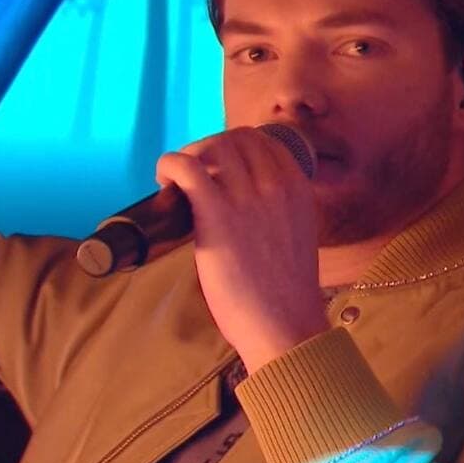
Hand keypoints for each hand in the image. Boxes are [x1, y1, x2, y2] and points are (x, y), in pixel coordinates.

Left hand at [155, 127, 328, 372]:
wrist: (285, 324)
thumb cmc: (288, 292)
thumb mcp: (298, 235)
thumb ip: (281, 211)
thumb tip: (247, 205)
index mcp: (299, 188)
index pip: (264, 141)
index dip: (235, 148)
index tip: (219, 168)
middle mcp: (276, 185)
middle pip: (235, 138)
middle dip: (210, 149)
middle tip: (195, 177)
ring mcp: (247, 197)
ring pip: (211, 146)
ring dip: (189, 156)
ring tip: (177, 183)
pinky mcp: (217, 214)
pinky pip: (185, 166)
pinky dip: (169, 165)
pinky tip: (164, 183)